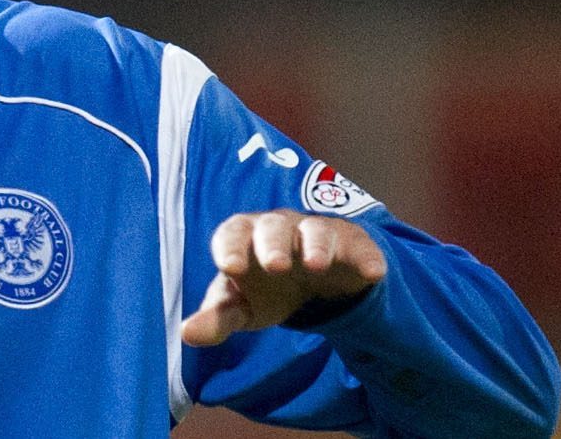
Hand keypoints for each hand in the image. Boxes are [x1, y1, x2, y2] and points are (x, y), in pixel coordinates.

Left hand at [180, 209, 386, 347]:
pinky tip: (373, 273)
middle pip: (273, 226)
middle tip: (275, 266)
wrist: (312, 281)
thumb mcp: (241, 306)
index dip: (230, 246)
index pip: (232, 232)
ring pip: (316, 229)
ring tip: (316, 265)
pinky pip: (359, 246)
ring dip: (316, 244)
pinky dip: (367, 258)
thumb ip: (217, 318)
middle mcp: (280, 229)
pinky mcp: (352, 247)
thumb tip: (187, 334)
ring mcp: (317, 234)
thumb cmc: (264, 288)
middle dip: (272, 243)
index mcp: (245, 238)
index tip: (229, 267)